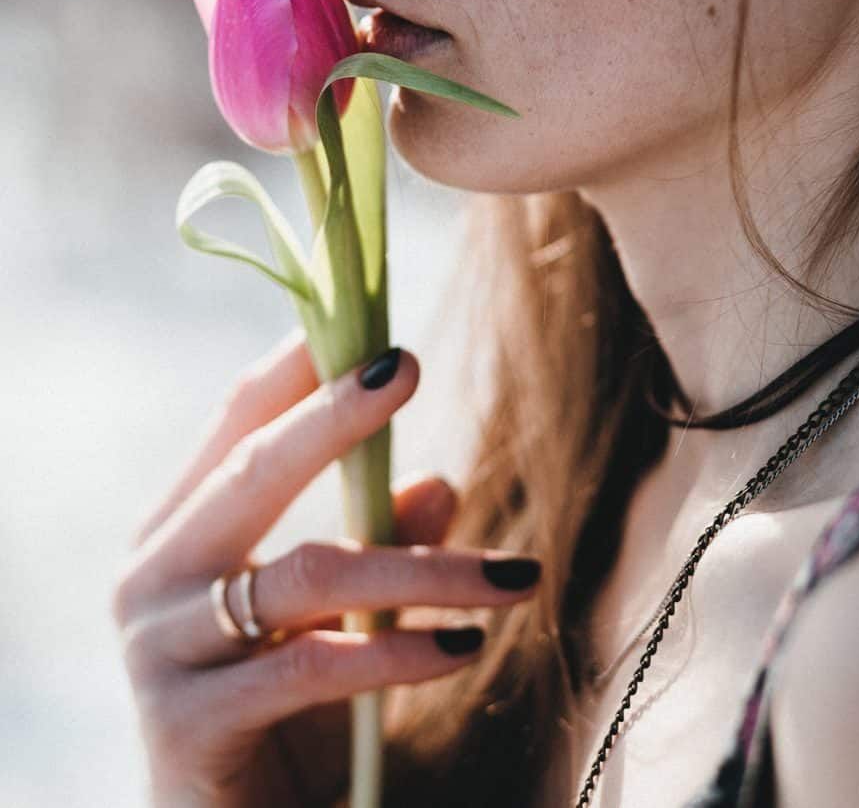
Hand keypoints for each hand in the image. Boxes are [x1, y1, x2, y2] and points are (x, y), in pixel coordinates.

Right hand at [111, 333, 541, 806]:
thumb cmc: (277, 712)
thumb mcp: (334, 616)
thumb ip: (376, 544)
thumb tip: (443, 481)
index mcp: (178, 529)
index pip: (234, 423)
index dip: (299, 368)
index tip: (373, 327)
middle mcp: (154, 574)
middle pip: (252, 469)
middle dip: (336, 415)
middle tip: (409, 368)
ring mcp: (161, 647)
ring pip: (307, 572)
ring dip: (423, 567)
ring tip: (512, 575)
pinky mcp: (187, 723)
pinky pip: (311, 665)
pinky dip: (399, 654)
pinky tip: (464, 648)